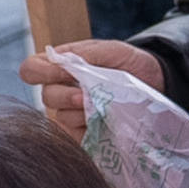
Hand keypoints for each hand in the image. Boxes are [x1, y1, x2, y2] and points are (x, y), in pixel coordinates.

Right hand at [18, 38, 163, 136]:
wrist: (157, 81)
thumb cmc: (129, 62)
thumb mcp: (109, 50)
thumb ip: (83, 56)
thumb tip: (59, 64)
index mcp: (61, 66)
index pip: (31, 69)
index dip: (38, 72)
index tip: (58, 72)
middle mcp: (61, 90)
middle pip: (46, 96)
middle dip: (66, 96)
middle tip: (86, 96)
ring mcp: (72, 113)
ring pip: (61, 117)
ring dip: (81, 113)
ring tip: (103, 109)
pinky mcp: (85, 134)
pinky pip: (76, 137)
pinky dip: (89, 130)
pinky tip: (104, 123)